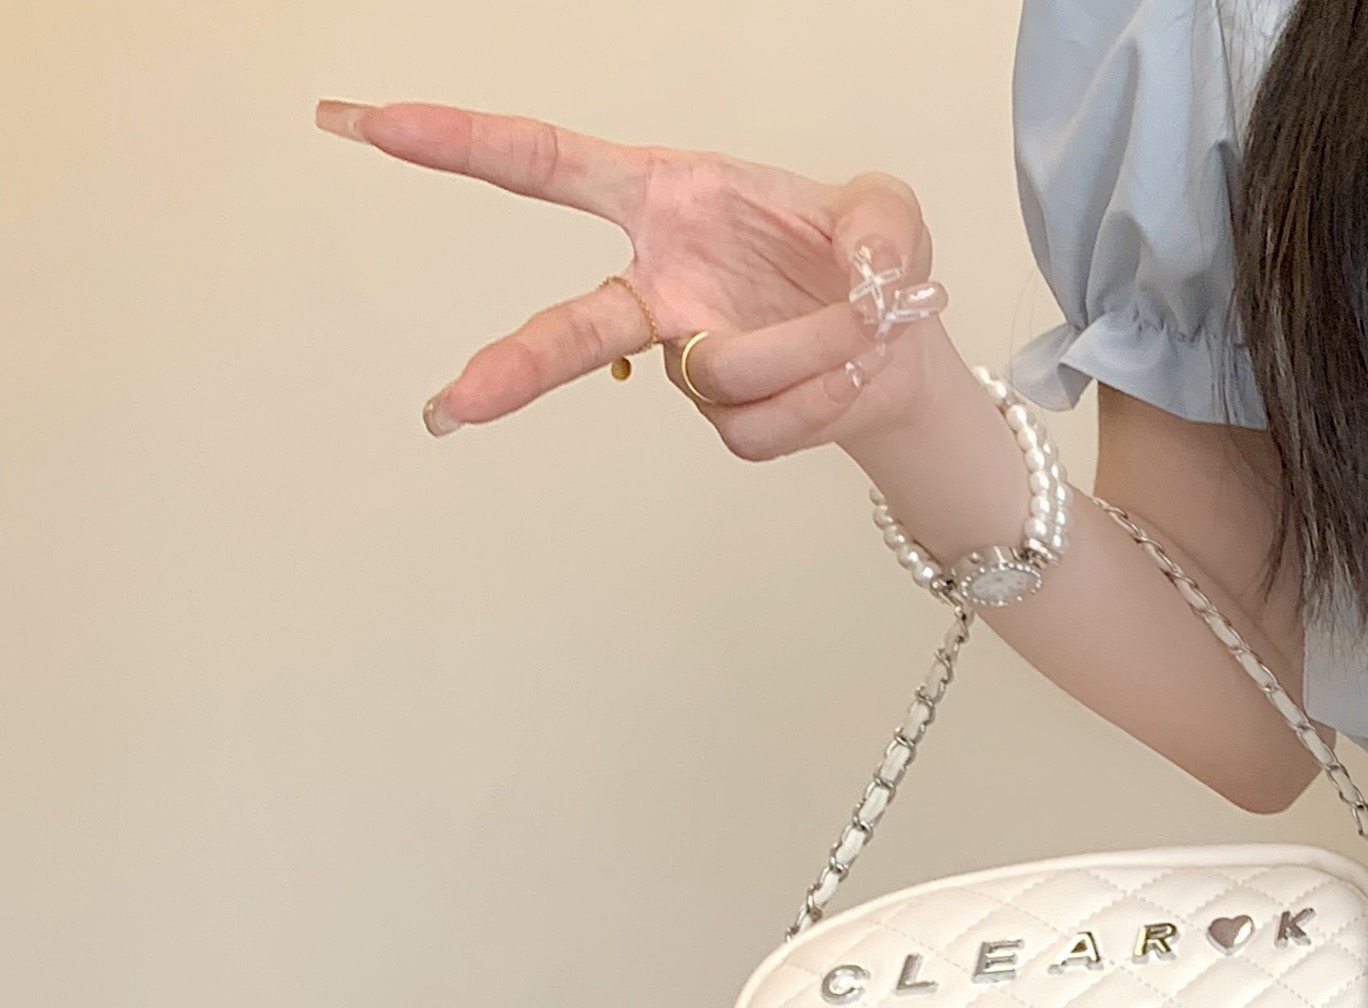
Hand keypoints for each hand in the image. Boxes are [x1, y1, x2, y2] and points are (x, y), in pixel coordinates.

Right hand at [315, 98, 944, 458]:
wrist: (899, 349)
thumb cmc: (865, 262)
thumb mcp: (887, 213)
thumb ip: (879, 225)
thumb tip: (865, 275)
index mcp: (665, 199)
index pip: (544, 163)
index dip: (456, 142)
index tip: (369, 124)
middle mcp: (660, 284)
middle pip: (570, 331)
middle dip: (513, 367)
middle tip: (455, 405)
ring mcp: (688, 358)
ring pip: (716, 374)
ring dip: (800, 350)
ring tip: (853, 324)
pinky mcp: (728, 420)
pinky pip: (759, 424)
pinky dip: (818, 400)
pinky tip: (840, 377)